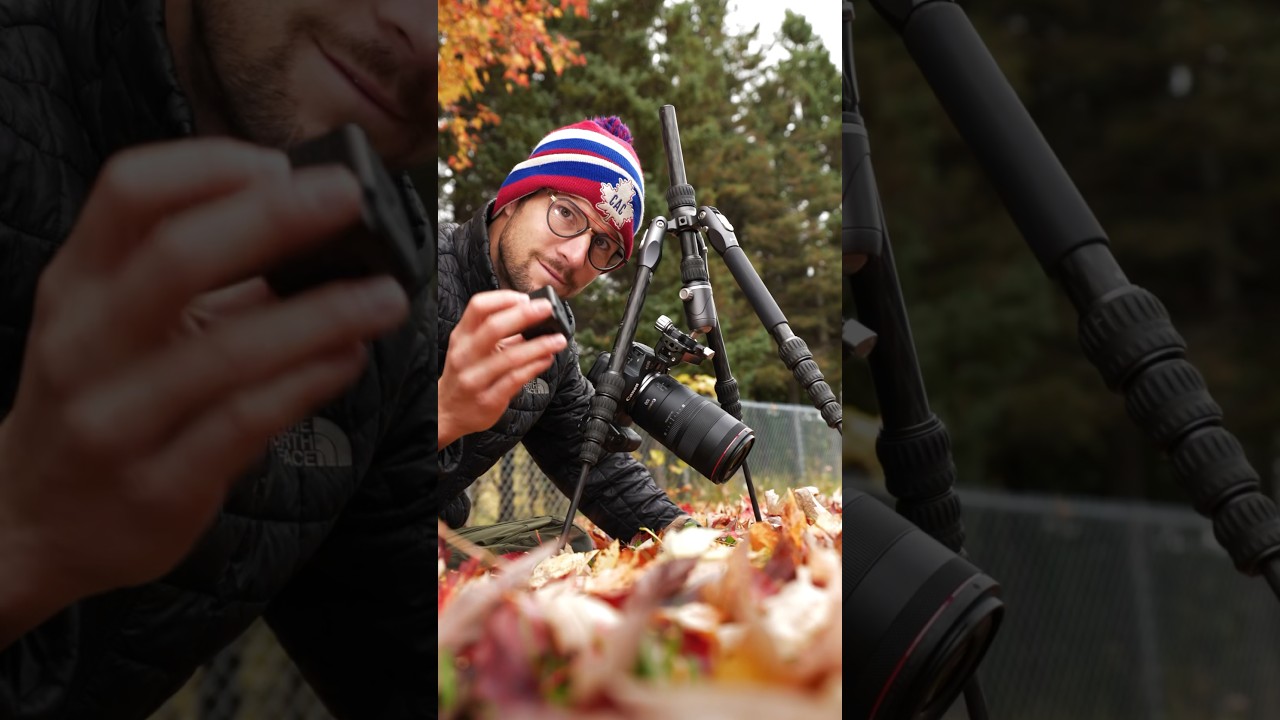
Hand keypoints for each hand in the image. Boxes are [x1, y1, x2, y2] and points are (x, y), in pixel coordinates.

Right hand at [0, 138, 408, 642]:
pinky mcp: (159, 486)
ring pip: (228, 351)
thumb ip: (200, 277)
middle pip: (177, 256)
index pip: (128, 190)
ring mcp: (115, 420)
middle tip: (351, 199)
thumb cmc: (103, 400)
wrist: (36, 525)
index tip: (282, 165)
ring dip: (322, 315)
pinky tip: (351, 357)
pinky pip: (247, 422)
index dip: (212, 165)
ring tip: (387, 295)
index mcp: (75, 285)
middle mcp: (83, 345)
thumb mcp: (118, 326)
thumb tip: (317, 224)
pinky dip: (310, 382)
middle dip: (275, 218)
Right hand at [438, 290, 567, 446]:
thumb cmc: (466, 374)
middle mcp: (465, 355)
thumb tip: (533, 316)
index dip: (503, 299)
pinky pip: (515, 379)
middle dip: (525, 315)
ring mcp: (475, 379)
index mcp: (461, 337)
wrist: (448, 412)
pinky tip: (547, 359)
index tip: (524, 298)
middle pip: (494, 327)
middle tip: (547, 309)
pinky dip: (535, 367)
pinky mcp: (488, 400)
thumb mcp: (471, 348)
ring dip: (539, 345)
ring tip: (558, 340)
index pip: (478, 307)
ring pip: (510, 357)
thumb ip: (497, 333)